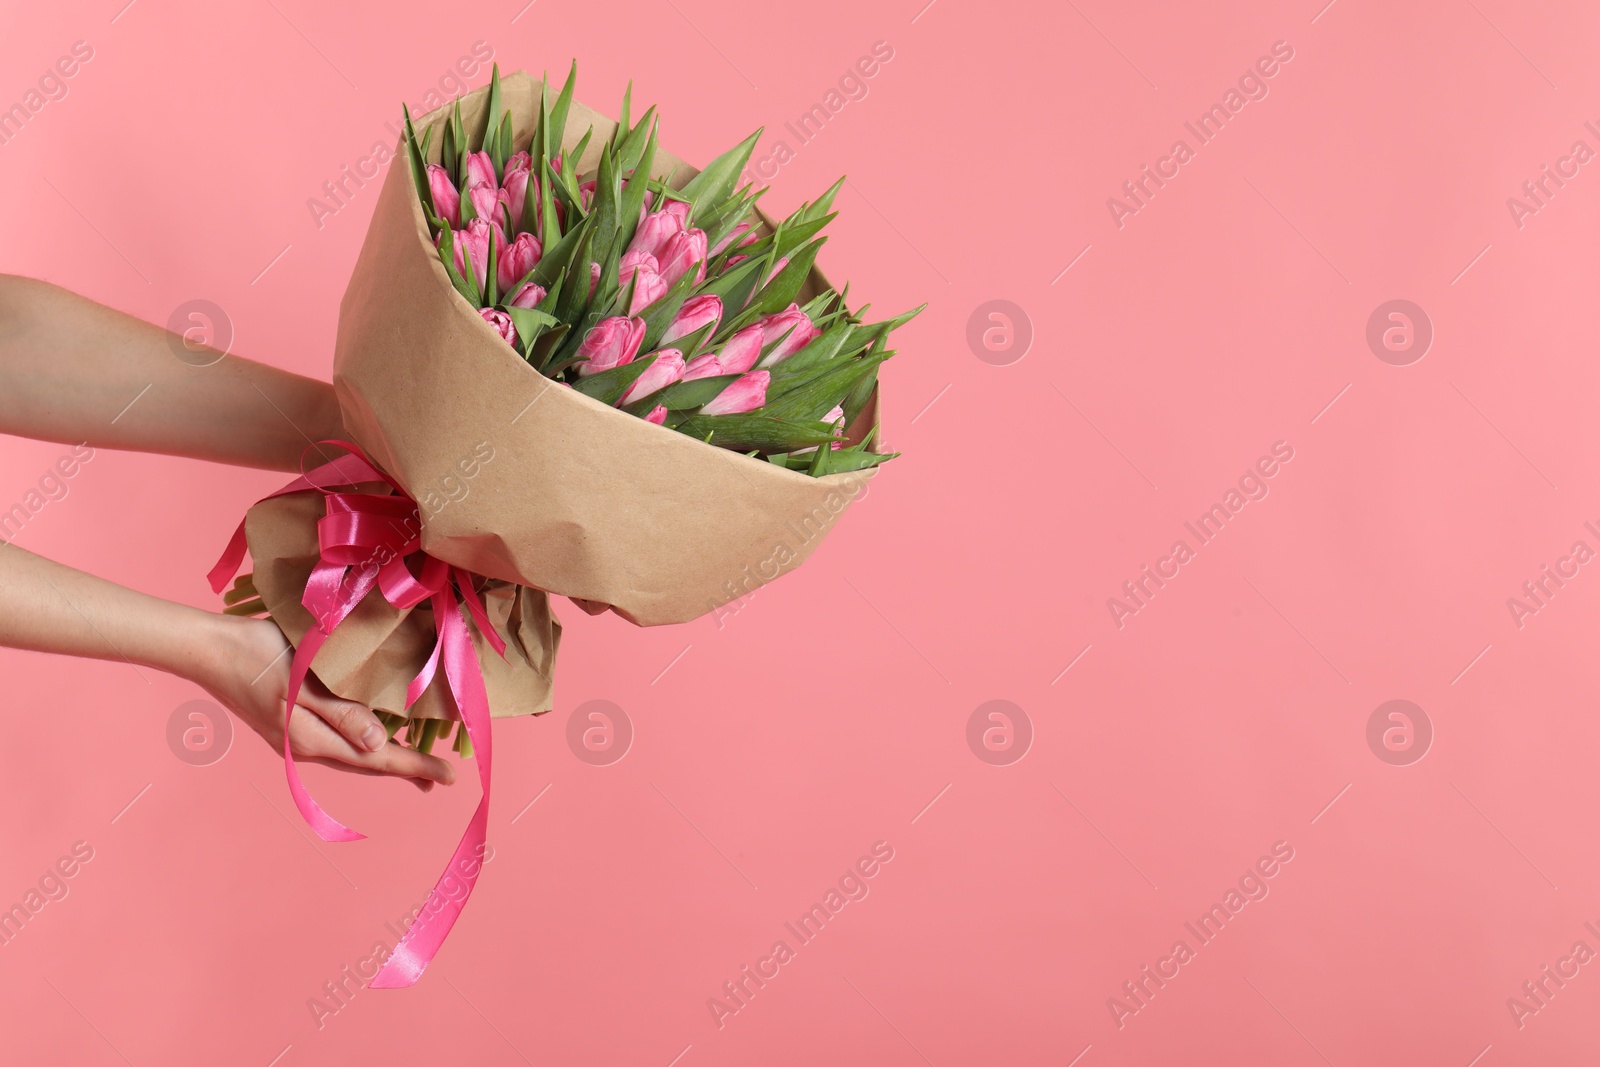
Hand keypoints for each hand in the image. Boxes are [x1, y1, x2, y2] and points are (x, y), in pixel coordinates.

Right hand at [194, 615, 456, 791]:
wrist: (207, 649)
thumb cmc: (257, 656)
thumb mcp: (302, 682)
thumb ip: (340, 713)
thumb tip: (378, 743)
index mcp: (312, 740)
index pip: (377, 759)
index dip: (416, 766)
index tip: (451, 776)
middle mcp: (304, 748)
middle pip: (366, 764)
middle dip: (405, 769)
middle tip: (440, 777)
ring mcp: (292, 740)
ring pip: (350, 756)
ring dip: (382, 759)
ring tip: (413, 763)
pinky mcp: (285, 725)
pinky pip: (334, 743)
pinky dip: (359, 745)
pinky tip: (368, 738)